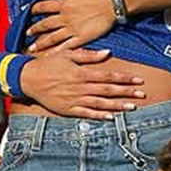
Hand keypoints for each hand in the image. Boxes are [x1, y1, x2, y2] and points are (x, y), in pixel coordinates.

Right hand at [20, 48, 144, 118]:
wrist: (28, 78)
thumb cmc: (48, 64)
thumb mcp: (67, 54)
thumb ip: (88, 55)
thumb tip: (107, 53)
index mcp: (81, 72)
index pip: (108, 76)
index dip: (124, 78)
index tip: (138, 80)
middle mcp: (80, 87)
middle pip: (108, 91)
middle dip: (126, 92)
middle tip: (142, 95)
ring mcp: (74, 99)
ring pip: (100, 104)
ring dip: (117, 106)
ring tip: (132, 107)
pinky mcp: (67, 109)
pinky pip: (86, 114)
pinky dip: (99, 116)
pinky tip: (111, 118)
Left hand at [27, 0, 115, 51]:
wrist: (116, 1)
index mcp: (65, 3)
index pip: (44, 6)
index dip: (35, 9)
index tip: (29, 12)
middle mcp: (66, 17)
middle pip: (45, 25)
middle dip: (35, 29)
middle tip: (26, 33)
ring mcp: (73, 29)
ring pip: (53, 37)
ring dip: (41, 43)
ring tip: (32, 48)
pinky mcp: (83, 38)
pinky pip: (67, 46)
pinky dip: (57, 51)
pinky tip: (51, 55)